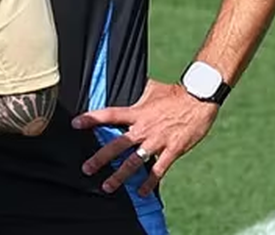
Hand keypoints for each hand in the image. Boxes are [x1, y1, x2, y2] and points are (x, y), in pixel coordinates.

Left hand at [71, 81, 218, 195]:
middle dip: (100, 158)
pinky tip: (141, 193)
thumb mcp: (152, 88)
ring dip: (119, 175)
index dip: (91, 119)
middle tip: (86, 169)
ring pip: (134, 162)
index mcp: (137, 112)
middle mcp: (144, 128)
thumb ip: (137, 92)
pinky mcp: (172, 150)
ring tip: (107, 186)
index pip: (110, 114)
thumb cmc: (175, 93)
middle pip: (117, 144)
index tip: (76, 124)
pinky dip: (149, 182)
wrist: (199, 98)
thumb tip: (127, 82)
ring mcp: (158, 140)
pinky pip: (158, 169)